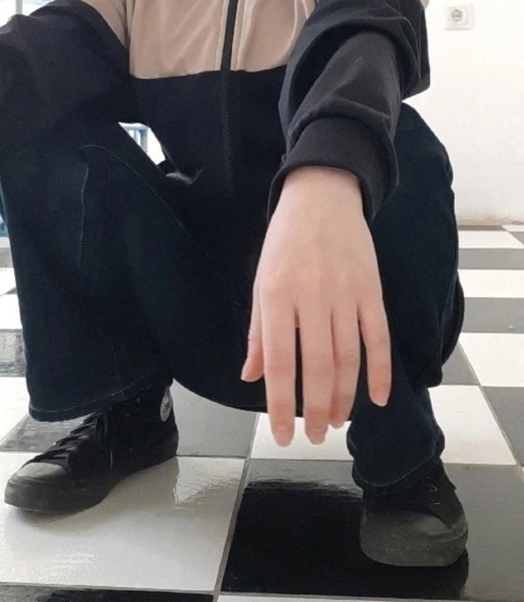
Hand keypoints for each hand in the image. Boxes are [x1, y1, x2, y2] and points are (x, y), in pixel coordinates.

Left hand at [241, 166, 391, 444]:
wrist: (322, 195)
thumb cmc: (284, 241)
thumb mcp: (261, 281)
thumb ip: (258, 332)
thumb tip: (251, 378)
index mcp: (277, 296)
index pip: (281, 362)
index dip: (281, 405)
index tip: (282, 437)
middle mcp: (312, 296)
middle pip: (319, 366)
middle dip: (318, 409)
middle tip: (316, 436)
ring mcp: (346, 292)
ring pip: (349, 357)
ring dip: (345, 396)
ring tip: (338, 420)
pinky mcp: (372, 288)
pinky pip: (379, 337)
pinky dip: (381, 370)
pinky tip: (377, 398)